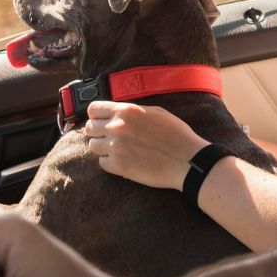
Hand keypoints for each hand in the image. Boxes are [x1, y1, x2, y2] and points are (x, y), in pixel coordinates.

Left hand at [84, 100, 206, 190]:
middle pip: (89, 128)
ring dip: (102, 148)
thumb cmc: (176, 134)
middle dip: (98, 132)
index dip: (96, 115)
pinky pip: (102, 163)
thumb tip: (116, 113)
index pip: (94, 109)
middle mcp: (118, 127)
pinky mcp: (119, 166)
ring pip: (93, 146)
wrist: (187, 159)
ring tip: (117, 149)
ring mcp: (116, 147)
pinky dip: (109, 162)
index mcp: (127, 111)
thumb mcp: (156, 112)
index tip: (100, 120)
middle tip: (110, 137)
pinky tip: (123, 160)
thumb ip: (133, 111)